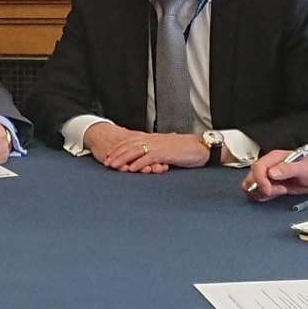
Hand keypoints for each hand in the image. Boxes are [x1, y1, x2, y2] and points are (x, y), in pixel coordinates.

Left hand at [85, 123, 207, 171]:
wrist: (201, 147)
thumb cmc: (187, 150)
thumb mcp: (168, 150)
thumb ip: (157, 153)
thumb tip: (148, 159)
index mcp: (153, 139)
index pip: (132, 141)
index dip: (119, 148)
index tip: (110, 155)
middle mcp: (153, 140)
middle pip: (130, 145)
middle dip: (116, 153)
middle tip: (106, 161)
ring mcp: (158, 146)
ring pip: (135, 151)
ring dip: (123, 158)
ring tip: (114, 166)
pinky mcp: (164, 153)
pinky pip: (148, 158)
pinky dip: (138, 163)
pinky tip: (131, 169)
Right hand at [242, 149, 307, 200]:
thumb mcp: (304, 168)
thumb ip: (287, 169)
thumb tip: (272, 172)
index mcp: (275, 158)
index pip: (258, 167)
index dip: (260, 180)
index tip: (268, 189)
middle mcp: (270, 166)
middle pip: (252, 176)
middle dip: (260, 187)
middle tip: (275, 191)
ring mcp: (270, 176)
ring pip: (252, 185)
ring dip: (261, 192)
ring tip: (278, 192)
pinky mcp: (272, 185)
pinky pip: (259, 191)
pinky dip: (263, 196)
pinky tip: (277, 194)